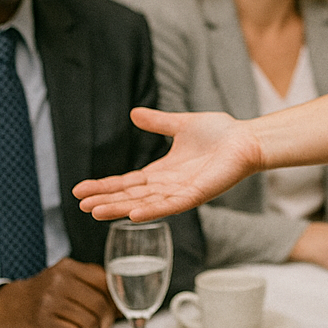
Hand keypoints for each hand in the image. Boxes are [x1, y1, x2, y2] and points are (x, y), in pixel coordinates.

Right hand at [0, 258, 116, 327]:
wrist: (10, 304)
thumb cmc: (45, 292)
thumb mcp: (66, 278)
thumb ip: (91, 283)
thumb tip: (121, 300)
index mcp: (69, 266)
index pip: (104, 280)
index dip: (115, 297)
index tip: (117, 308)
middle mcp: (59, 280)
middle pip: (98, 303)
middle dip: (105, 319)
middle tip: (103, 325)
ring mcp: (49, 301)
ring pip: (88, 321)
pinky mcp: (42, 321)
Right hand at [73, 107, 260, 221]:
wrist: (246, 137)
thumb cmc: (219, 133)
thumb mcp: (181, 125)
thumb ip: (158, 123)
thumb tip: (133, 113)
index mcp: (163, 172)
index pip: (128, 182)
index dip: (105, 187)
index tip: (80, 191)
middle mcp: (169, 186)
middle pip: (131, 196)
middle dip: (106, 200)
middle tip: (80, 204)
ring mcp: (182, 192)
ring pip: (145, 204)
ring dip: (121, 208)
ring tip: (96, 211)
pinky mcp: (198, 194)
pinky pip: (172, 206)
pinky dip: (153, 211)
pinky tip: (134, 214)